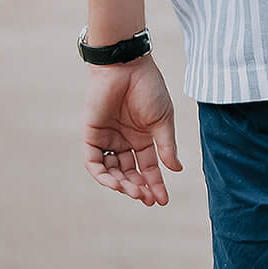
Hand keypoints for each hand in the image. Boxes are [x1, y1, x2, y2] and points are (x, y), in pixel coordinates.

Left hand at [81, 54, 182, 205]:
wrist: (127, 68)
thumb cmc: (148, 89)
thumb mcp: (163, 120)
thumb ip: (166, 146)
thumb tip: (176, 170)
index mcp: (143, 138)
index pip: (148, 167)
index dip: (155, 184)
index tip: (163, 200)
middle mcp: (124, 142)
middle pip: (130, 173)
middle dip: (140, 187)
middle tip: (149, 198)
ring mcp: (107, 140)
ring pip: (112, 171)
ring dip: (123, 184)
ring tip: (136, 192)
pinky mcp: (91, 136)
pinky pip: (94, 162)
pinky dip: (104, 175)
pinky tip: (117, 183)